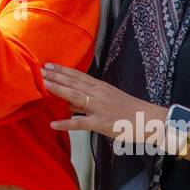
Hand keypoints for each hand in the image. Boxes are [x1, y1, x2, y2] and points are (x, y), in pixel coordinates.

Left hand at [43, 63, 162, 139]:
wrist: (150, 119)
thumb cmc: (130, 110)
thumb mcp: (109, 100)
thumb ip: (88, 100)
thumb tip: (68, 104)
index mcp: (101, 87)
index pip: (78, 76)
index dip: (62, 70)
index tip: (48, 64)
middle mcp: (99, 94)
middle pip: (74, 82)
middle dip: (56, 76)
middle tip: (39, 70)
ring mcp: (99, 108)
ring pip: (75, 96)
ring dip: (59, 90)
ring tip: (43, 85)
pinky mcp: (101, 123)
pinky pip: (80, 124)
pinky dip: (66, 123)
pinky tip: (53, 124)